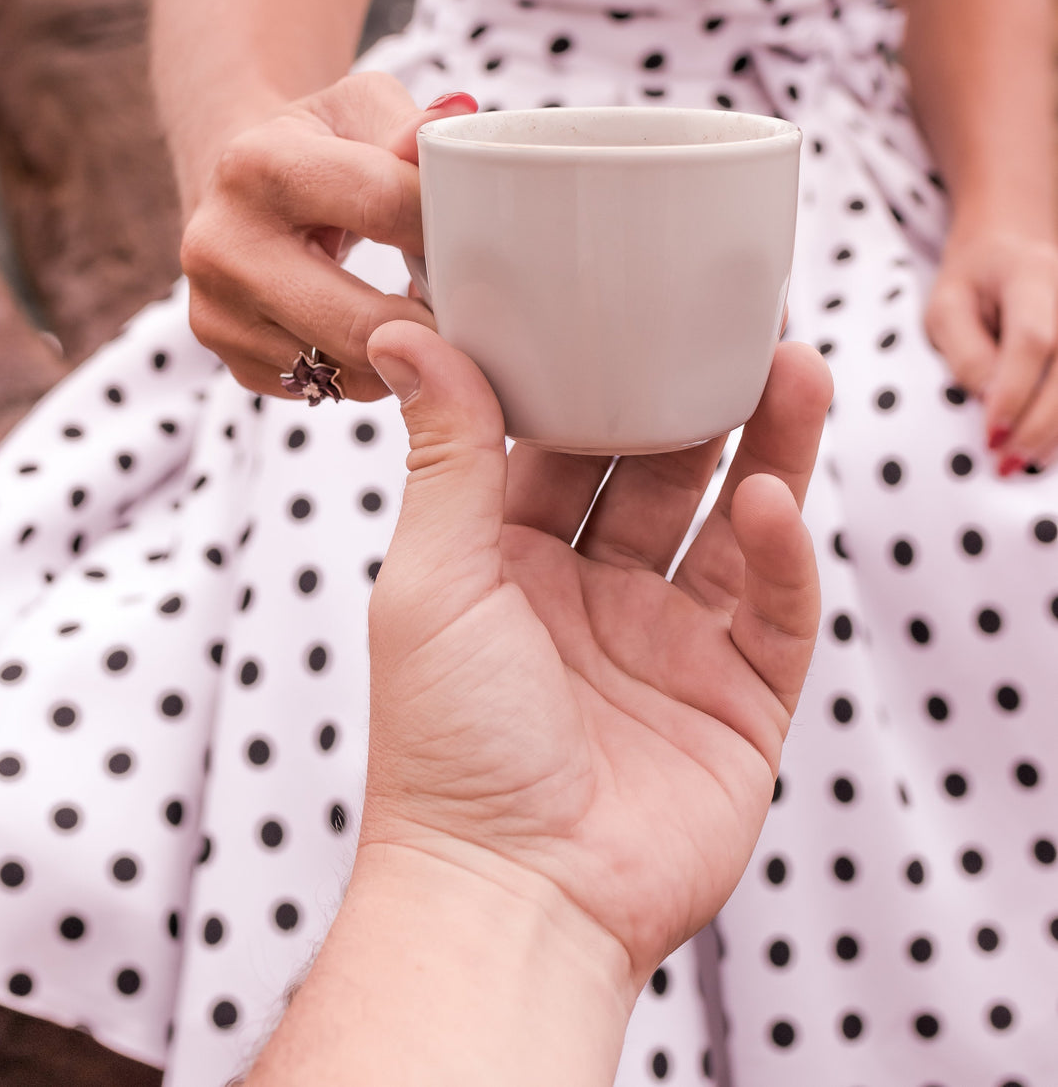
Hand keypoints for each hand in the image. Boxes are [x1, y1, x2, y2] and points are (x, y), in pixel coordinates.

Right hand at [180, 74, 476, 399]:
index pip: (385, 207)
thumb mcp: (358, 108)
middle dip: (436, 320)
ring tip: (431, 313)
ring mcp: (219, 314)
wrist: (237, 188)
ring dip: (411, 353)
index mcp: (257, 165)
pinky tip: (387, 332)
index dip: (450, 228)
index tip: (489, 240)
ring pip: (354, 369)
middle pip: (365, 320)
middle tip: (479, 307)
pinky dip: (378, 370)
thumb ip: (409, 124)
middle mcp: (221, 245)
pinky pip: (335, 389)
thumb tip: (456, 126)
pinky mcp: (234, 361)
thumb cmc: (318, 144)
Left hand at [361, 321, 831, 989]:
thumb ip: (447, 453)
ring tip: (796, 370)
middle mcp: (594, 596)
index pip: (570, 446)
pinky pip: (776, 612)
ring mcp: (670, 647)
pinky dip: (783, 555)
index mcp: (511, 562)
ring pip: (734, 527)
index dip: (605, 380)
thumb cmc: (443, 749)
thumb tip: (411, 335)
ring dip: (767, 451)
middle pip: (664, 475)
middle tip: (739, 323)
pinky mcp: (738, 703)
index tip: (633, 304)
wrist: (507, 903)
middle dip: (701, 402)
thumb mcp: (433, 577)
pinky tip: (773, 504)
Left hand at [925, 222, 1057, 471]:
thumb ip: (966, 352)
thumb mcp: (946, 307)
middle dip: (1039, 423)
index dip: (1015, 391)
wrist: (1013, 247)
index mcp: (1033, 274)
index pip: (1033, 338)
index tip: (991, 435)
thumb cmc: (972, 281)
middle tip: (1005, 462)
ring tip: (1022, 462)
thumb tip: (988, 402)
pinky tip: (1045, 446)